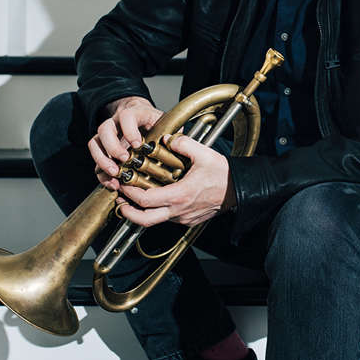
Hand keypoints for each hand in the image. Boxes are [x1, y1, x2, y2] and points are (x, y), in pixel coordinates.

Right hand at [88, 96, 163, 189]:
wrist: (141, 118)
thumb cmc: (154, 122)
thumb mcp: (165, 122)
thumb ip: (172, 132)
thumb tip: (178, 144)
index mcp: (133, 114)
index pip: (126, 116)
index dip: (129, 130)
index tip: (137, 143)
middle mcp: (116, 123)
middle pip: (104, 129)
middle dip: (112, 147)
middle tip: (123, 160)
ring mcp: (107, 136)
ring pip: (94, 144)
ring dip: (102, 160)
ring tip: (115, 174)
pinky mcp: (104, 150)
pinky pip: (96, 160)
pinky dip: (102, 173)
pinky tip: (112, 183)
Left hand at [116, 134, 231, 226]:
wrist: (239, 190)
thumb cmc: (224, 175)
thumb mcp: (204, 154)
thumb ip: (184, 143)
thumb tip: (168, 138)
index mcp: (179, 195)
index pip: (145, 200)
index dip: (130, 194)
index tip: (124, 184)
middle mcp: (179, 211)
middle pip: (144, 220)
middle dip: (127, 212)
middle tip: (120, 201)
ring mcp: (183, 218)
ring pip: (155, 221)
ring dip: (142, 211)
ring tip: (134, 199)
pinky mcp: (188, 220)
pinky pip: (167, 218)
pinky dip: (157, 211)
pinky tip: (155, 199)